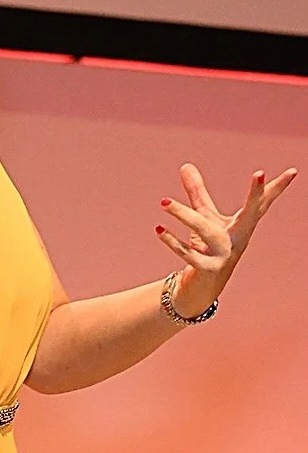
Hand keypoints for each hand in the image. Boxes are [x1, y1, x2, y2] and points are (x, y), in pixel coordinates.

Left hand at [156, 162, 296, 315]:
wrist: (202, 287)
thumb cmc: (207, 247)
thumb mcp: (204, 217)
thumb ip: (196, 192)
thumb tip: (186, 166)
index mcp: (241, 227)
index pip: (260, 204)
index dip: (275, 188)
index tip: (293, 171)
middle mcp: (237, 240)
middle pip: (249, 215)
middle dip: (256, 195)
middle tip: (260, 173)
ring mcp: (224, 256)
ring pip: (206, 231)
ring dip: (183, 215)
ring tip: (163, 202)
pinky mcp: (207, 269)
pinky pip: (190, 255)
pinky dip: (172, 242)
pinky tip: (159, 228)